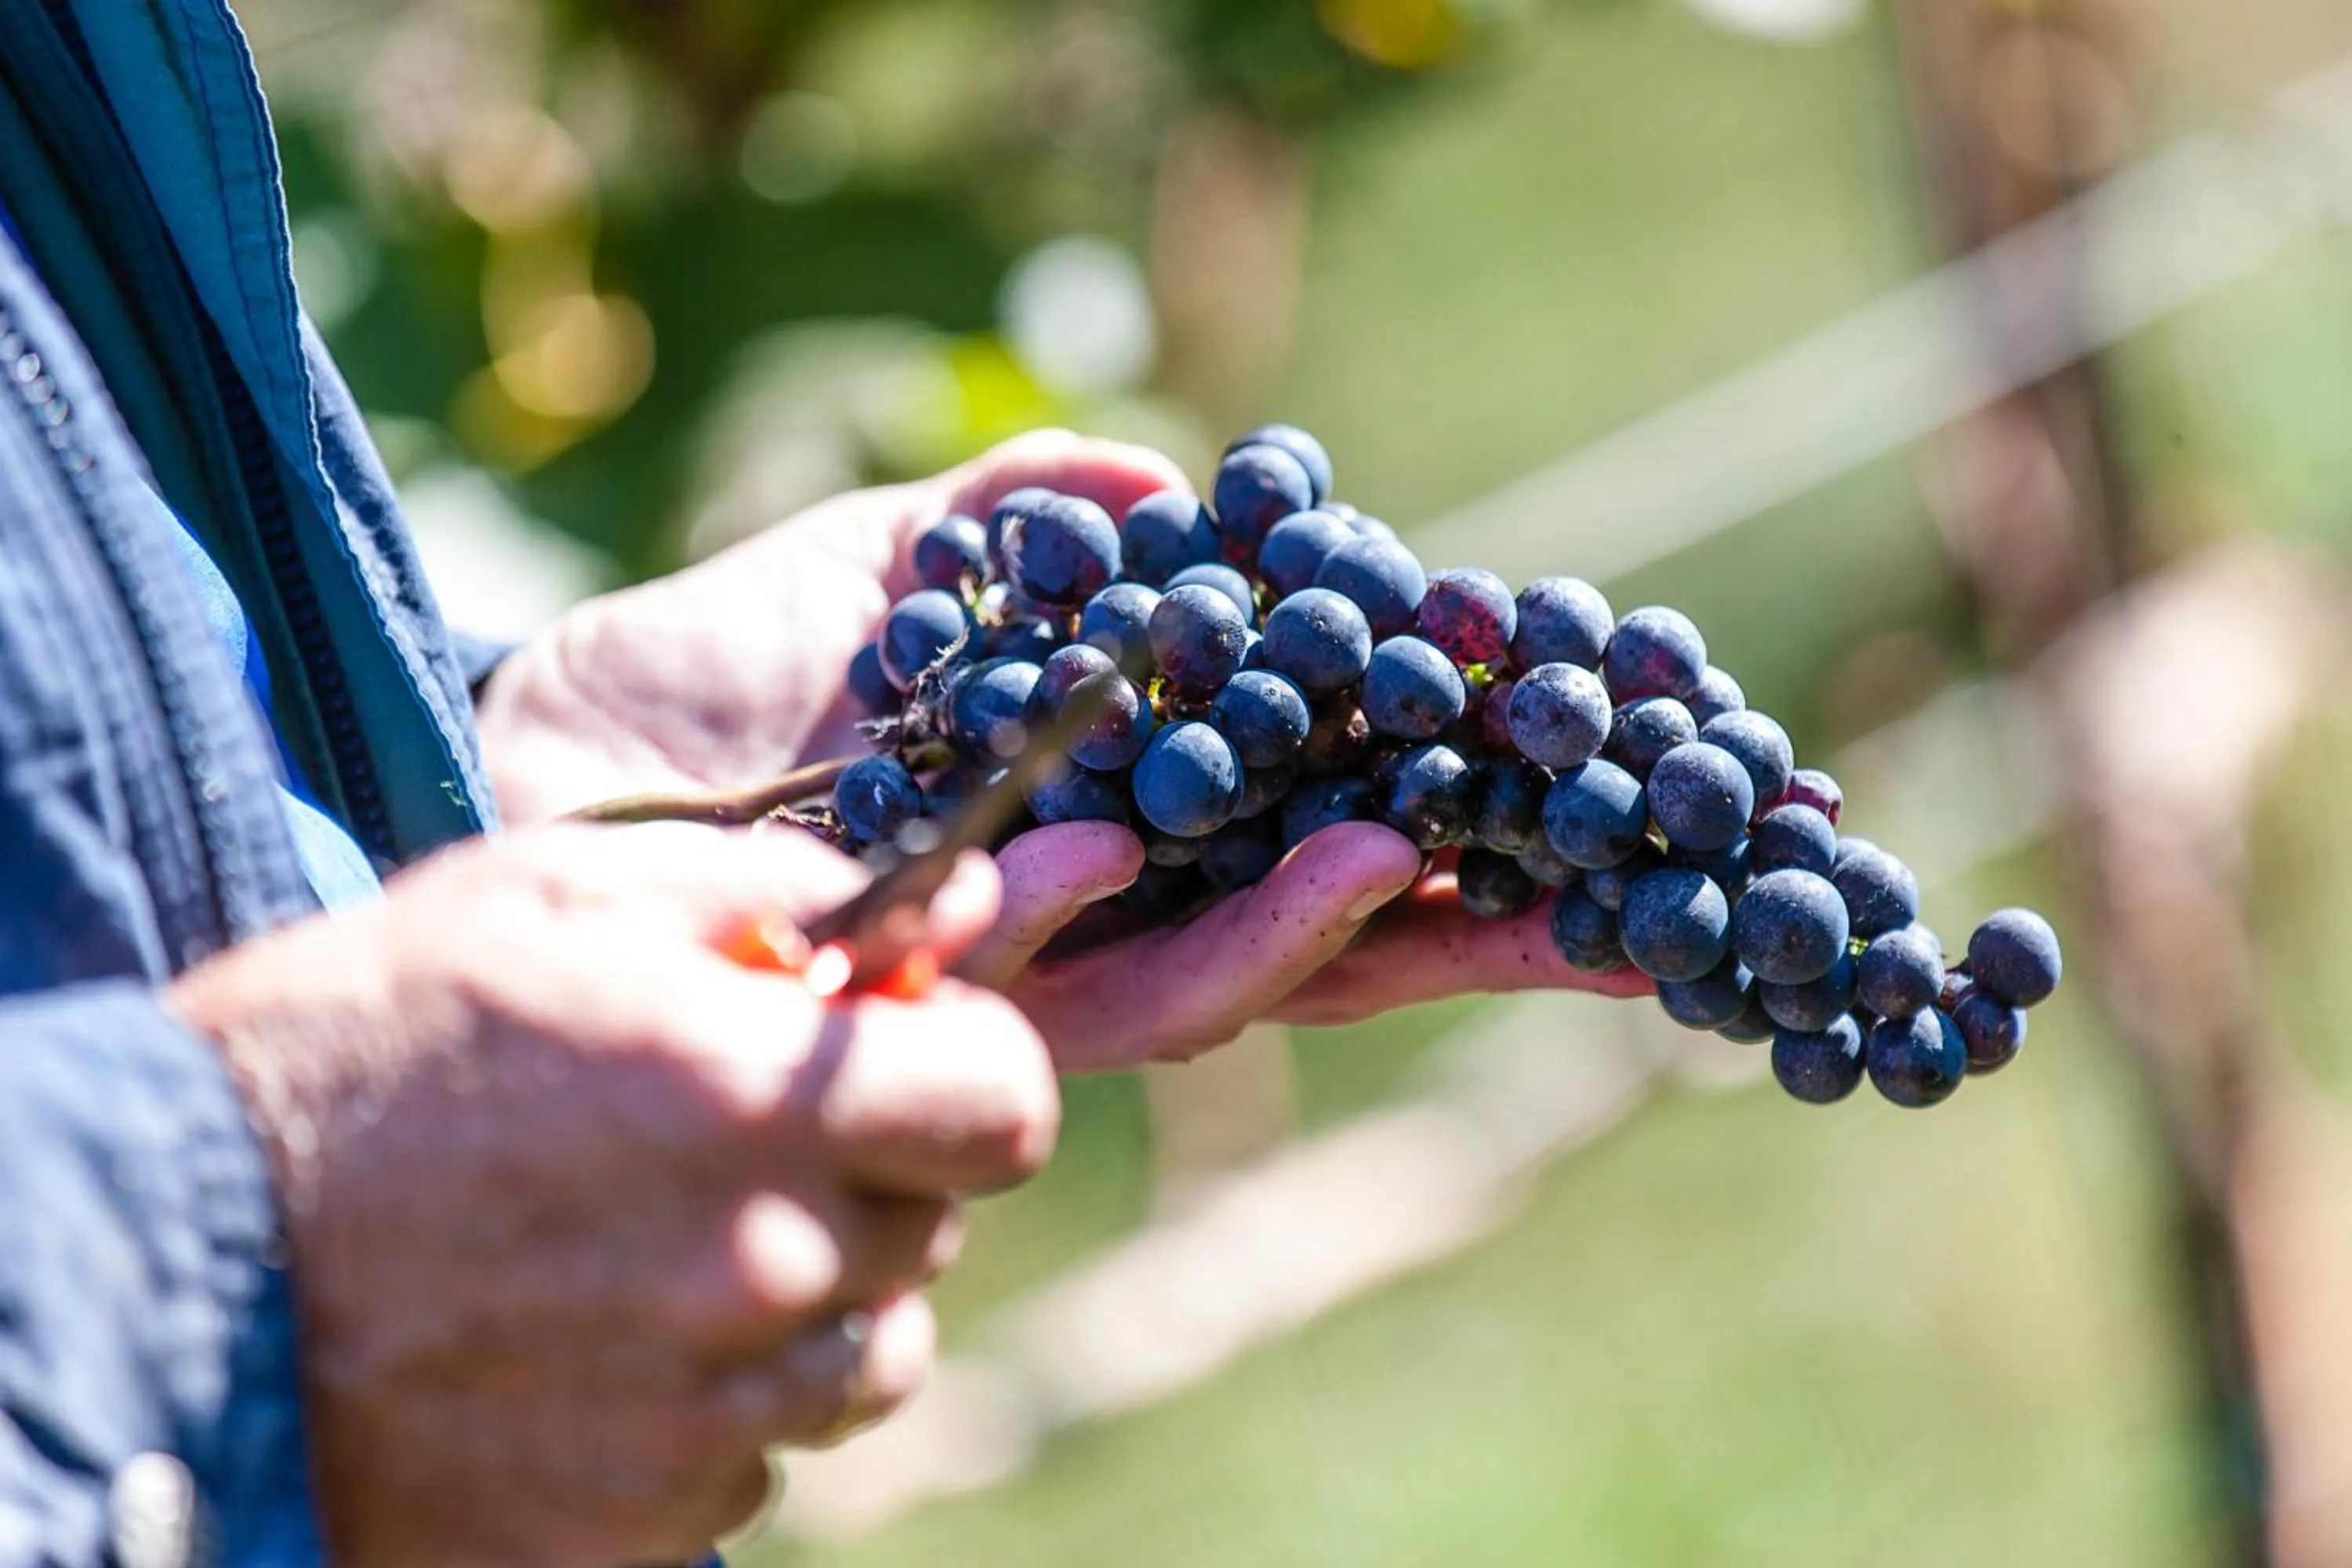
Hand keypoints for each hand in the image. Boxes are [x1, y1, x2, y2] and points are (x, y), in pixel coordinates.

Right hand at [167, 825, 1054, 1567]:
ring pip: (869, 1358)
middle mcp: (757, 1268)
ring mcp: (703, 1414)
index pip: (1006, 1104)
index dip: (972, 1067)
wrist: (172, 1272)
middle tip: (739, 1140)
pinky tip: (599, 1345)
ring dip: (812, 1298)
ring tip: (665, 1247)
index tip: (913, 1057)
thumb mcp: (550, 895)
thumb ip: (767, 891)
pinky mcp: (643, 1521)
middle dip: (873, 1171)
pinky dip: (715, 1404)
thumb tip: (940, 906)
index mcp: (750, 1095)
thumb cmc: (360, 1048)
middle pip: (934, 1230)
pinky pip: (758, 1459)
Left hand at [477, 431, 1647, 1074]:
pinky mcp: (967, 1009)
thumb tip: (1167, 479)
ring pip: (1248, 975)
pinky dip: (1220, 930)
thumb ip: (1020, 515)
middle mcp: (1106, 902)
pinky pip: (1117, 989)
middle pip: (1336, 927)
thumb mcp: (882, 560)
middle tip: (1659, 899)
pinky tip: (1317, 867)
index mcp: (1115, 804)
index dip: (1466, 805)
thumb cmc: (708, 669)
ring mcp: (1041, 967)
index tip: (1601, 767)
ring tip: (1455, 860)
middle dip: (1494, 916)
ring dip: (1366, 921)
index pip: (1325, 818)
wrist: (546, 761)